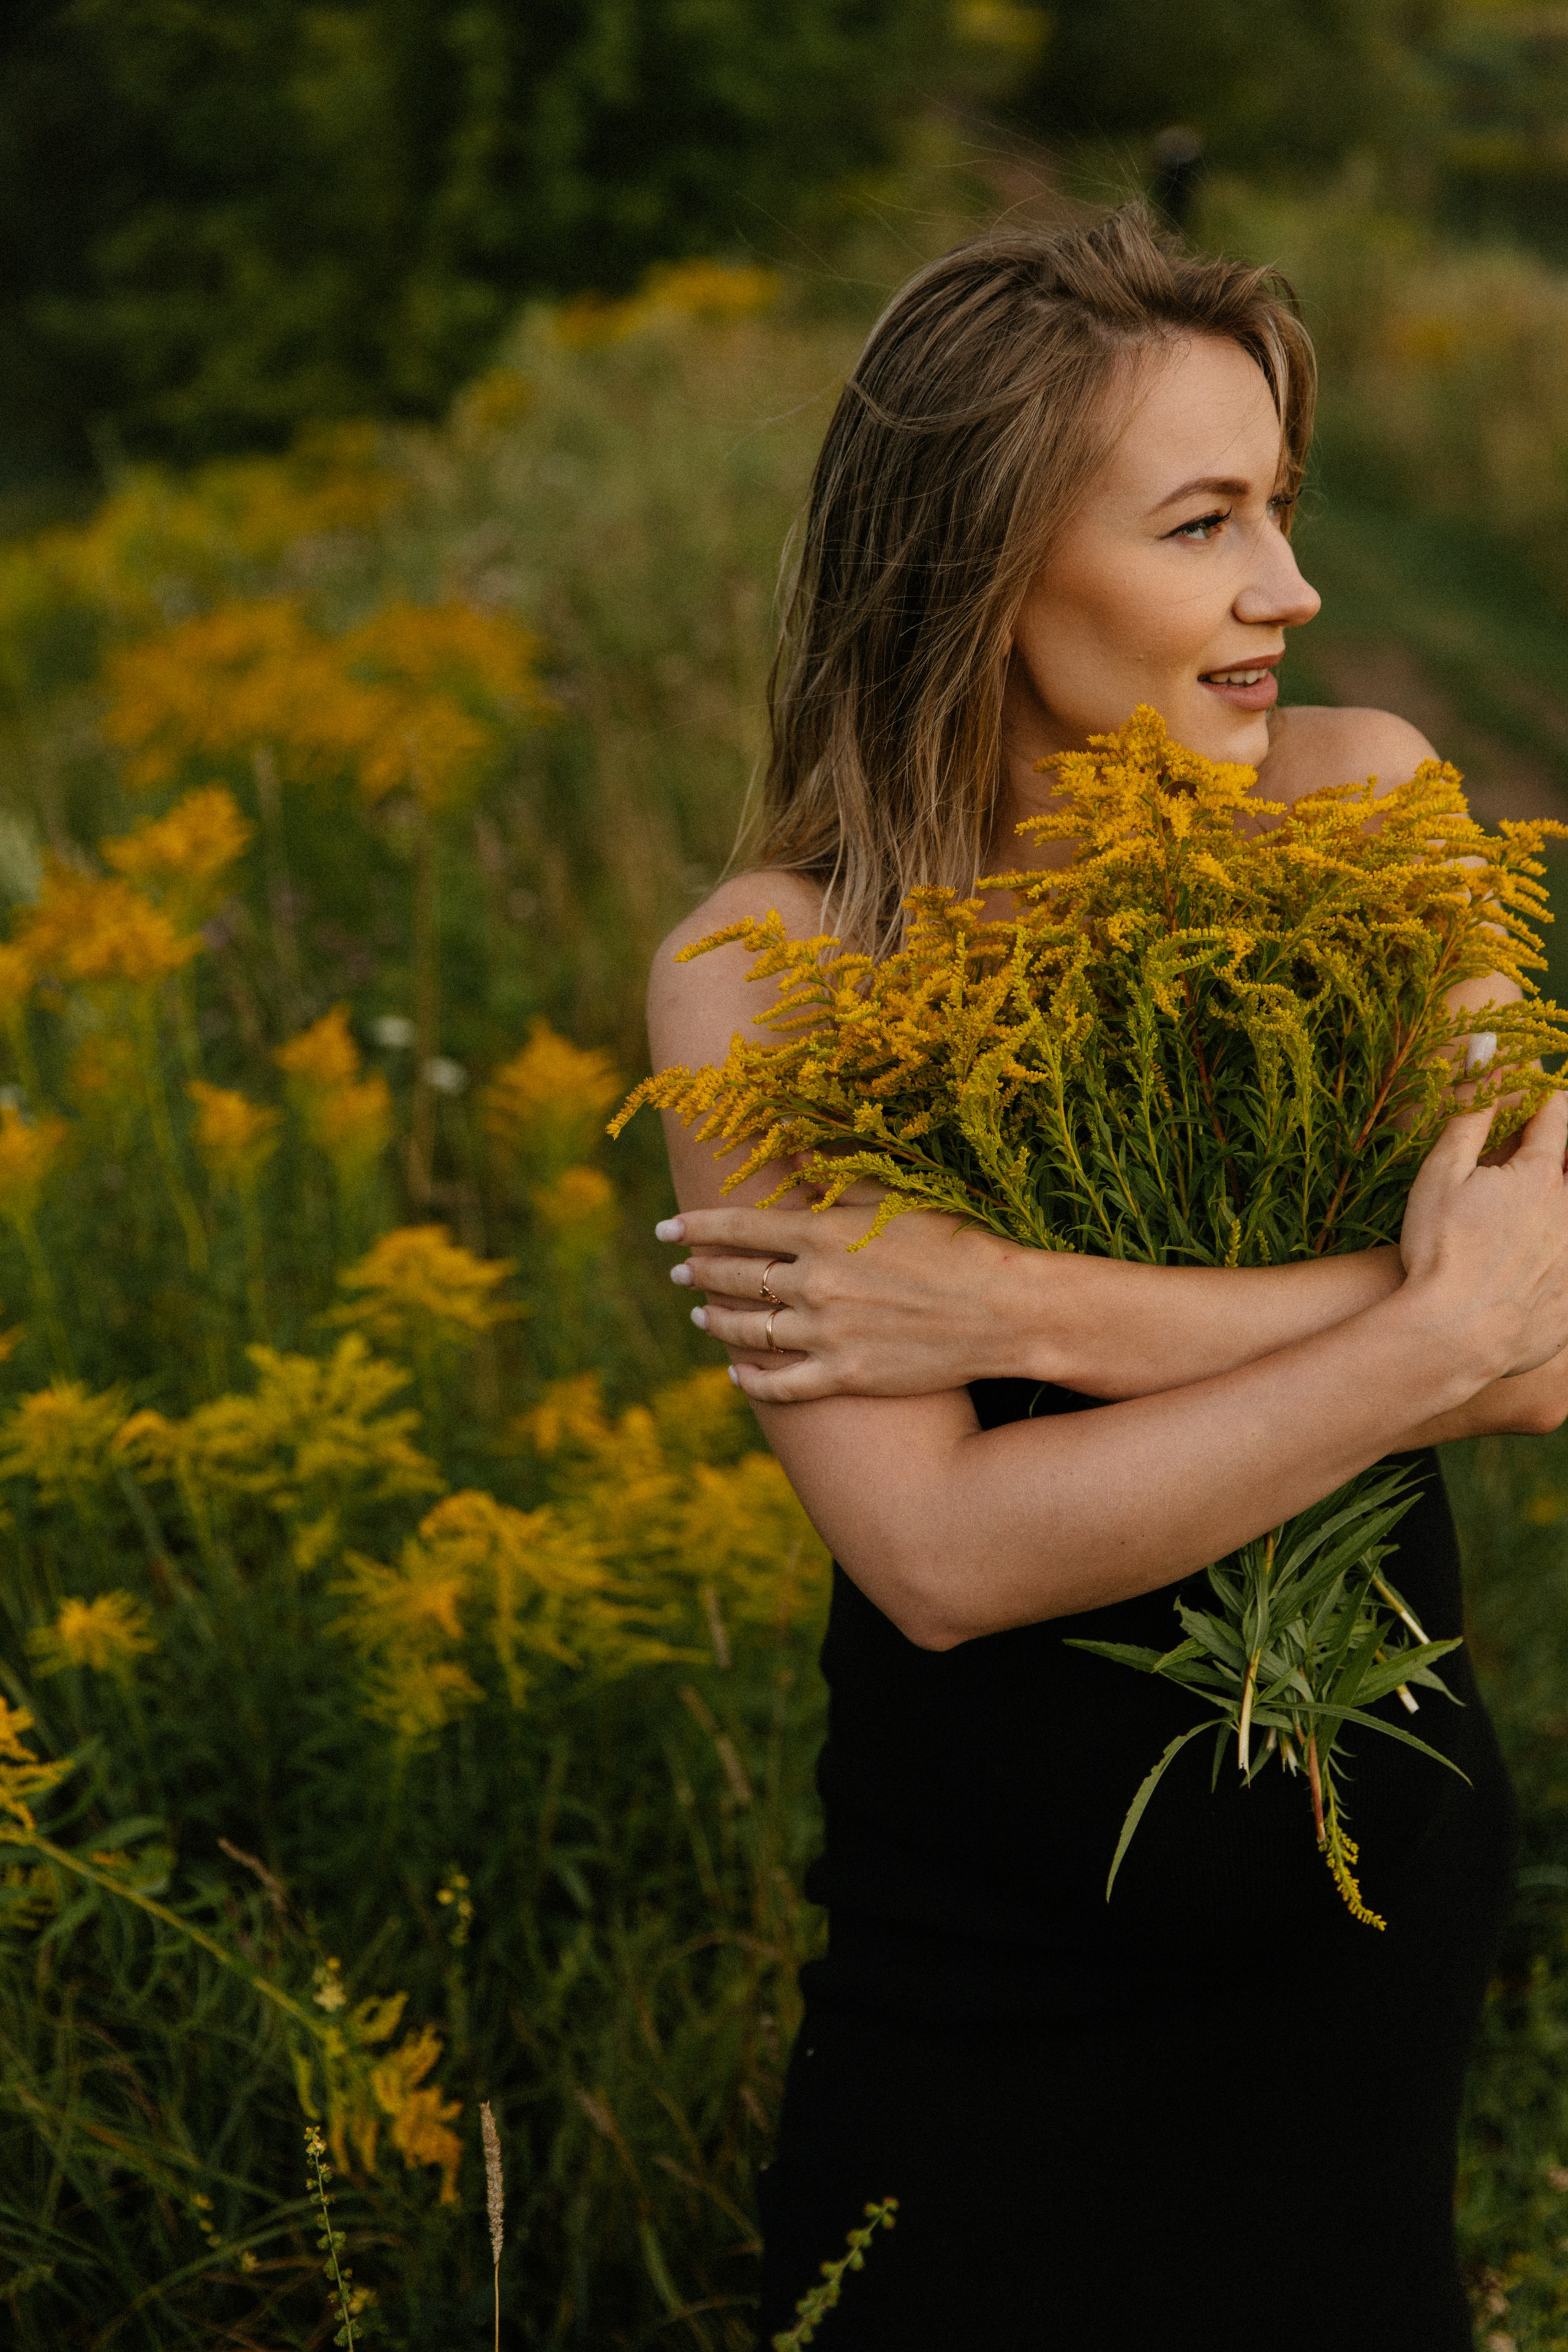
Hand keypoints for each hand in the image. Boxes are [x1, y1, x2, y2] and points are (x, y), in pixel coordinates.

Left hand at [654, 1194, 1034, 1402]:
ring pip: (747, 1331)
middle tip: (677, 1270)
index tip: (667, 1230)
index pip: (737, 1227)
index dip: (695, 1228)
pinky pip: (779, 1384)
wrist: (1004, 1310)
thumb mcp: (895, 1198)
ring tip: (700, 1314)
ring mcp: (825, 1334)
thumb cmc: (957, 1244)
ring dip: (716, 1321)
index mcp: (822, 1233)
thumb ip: (838, 1176)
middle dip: (698, 1271)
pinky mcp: (844, 1376)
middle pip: (733, 1278)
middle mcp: (813, 1283)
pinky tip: (736, 1374)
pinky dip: (751, 1380)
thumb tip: (793, 1142)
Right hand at [1399, 1094, 1567, 1383]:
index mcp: (1540, 1175)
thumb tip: (1486, 1046)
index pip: (1556, 1118)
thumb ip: (1470, 1109)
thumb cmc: (1439, 1250)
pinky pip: (1567, 1270)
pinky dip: (1555, 1260)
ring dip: (1553, 1211)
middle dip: (1555, 1158)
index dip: (1544, 1100)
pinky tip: (1527, 1268)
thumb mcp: (1442, 1173)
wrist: (1453, 1336)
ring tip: (1511, 1225)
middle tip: (1521, 1171)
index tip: (1535, 1097)